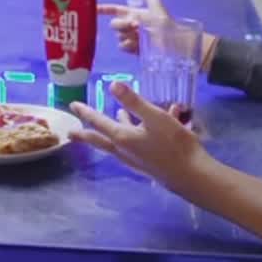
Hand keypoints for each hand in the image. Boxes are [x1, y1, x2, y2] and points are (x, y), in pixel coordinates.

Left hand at [67, 82, 215, 196]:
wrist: (191, 176)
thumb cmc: (174, 144)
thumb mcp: (155, 117)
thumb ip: (134, 102)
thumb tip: (113, 85)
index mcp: (123, 137)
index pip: (98, 122)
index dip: (86, 112)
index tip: (73, 105)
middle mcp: (124, 150)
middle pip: (99, 140)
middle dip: (85, 134)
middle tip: (70, 133)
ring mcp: (135, 159)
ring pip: (116, 143)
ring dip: (109, 132)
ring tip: (107, 123)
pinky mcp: (146, 163)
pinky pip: (131, 146)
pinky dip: (130, 135)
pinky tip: (139, 130)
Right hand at [96, 0, 170, 53]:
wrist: (173, 40)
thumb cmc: (166, 22)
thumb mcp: (156, 5)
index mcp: (133, 13)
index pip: (114, 10)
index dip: (103, 9)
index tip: (94, 8)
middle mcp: (130, 25)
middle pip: (114, 24)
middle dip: (121, 24)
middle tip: (135, 25)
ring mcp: (131, 38)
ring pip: (118, 36)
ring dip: (128, 35)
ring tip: (140, 35)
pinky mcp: (133, 49)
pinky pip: (122, 46)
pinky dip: (128, 44)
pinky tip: (137, 44)